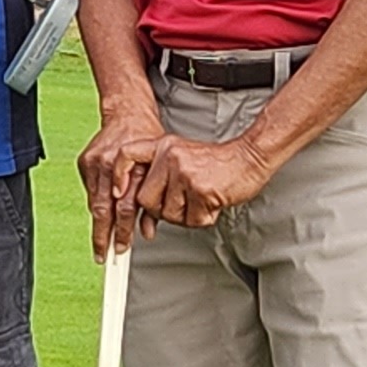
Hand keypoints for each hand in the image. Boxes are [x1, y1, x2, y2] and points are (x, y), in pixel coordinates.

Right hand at [78, 105, 166, 254]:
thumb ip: (152, 202)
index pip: (125, 209)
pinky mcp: (85, 161)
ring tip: (102, 240)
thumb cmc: (147, 140)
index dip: (122, 232)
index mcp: (133, 169)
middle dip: (104, 236)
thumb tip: (147, 231)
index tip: (120, 250)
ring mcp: (96, 163)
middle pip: (105, 210)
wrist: (128, 113)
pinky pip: (90, 190)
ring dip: (100, 222)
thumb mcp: (158, 169)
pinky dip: (96, 202)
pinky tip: (103, 211)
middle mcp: (112, 166)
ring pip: (95, 202)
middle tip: (103, 255)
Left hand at [132, 129, 272, 229]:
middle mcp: (170, 156)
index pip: (127, 154)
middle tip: (183, 202)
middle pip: (145, 200)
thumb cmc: (216, 163)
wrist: (249, 158)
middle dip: (162, 210)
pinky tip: (211, 202)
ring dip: (185, 215)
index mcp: (162, 146)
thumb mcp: (181, 157)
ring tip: (199, 199)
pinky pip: (190, 220)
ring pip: (167, 214)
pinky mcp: (201, 189)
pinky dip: (202, 218)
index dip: (118, 175)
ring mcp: (184, 172)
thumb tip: (141, 210)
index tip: (118, 192)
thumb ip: (159, 177)